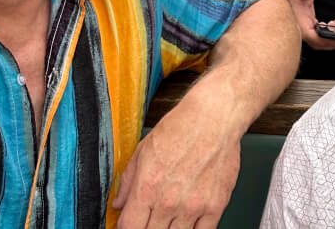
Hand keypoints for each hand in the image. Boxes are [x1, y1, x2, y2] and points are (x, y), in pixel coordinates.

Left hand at [114, 99, 238, 228]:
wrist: (214, 117)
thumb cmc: (181, 127)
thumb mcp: (143, 149)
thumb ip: (128, 181)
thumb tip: (119, 203)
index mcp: (147, 187)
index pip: (129, 227)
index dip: (126, 228)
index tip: (130, 223)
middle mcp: (169, 201)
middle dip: (147, 227)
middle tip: (150, 218)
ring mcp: (193, 207)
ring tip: (169, 218)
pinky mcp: (215, 206)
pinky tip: (188, 222)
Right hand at [281, 0, 334, 49]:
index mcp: (298, 18)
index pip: (312, 37)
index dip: (327, 40)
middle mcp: (300, 25)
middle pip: (317, 43)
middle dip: (334, 42)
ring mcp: (304, 26)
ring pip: (319, 40)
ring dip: (333, 38)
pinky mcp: (308, 24)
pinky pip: (319, 34)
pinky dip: (330, 32)